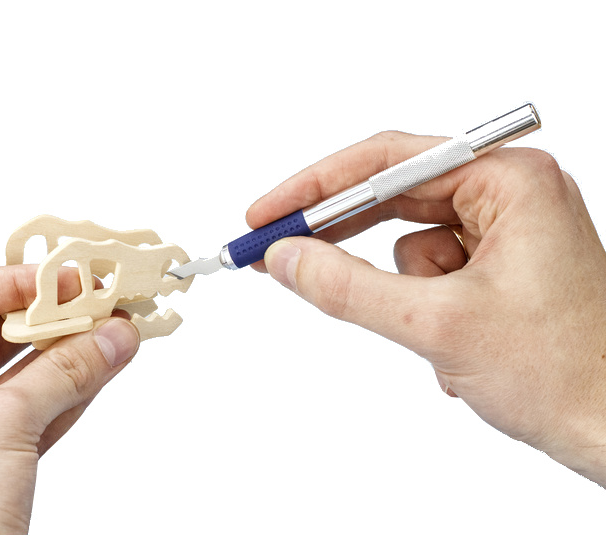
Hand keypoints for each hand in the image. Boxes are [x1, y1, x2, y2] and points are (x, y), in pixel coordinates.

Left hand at [0, 265, 139, 533]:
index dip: (8, 284)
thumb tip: (111, 335)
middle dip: (46, 320)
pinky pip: (31, 415)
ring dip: (66, 355)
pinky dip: (68, 392)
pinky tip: (104, 368)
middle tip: (97, 301)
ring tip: (114, 329)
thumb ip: (61, 371)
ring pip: (15, 378)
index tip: (62, 279)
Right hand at [247, 131, 605, 485]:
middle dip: (342, 238)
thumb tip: (287, 258)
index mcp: (511, 181)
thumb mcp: (438, 325)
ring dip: (407, 298)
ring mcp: (506, 234)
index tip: (268, 214)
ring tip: (442, 336)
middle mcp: (510, 195)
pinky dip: (425, 315)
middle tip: (281, 252)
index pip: (389, 163)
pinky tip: (458, 349)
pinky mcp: (498, 270)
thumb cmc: (567, 375)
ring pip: (408, 248)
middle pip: (393, 199)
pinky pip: (428, 278)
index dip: (317, 188)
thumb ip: (348, 288)